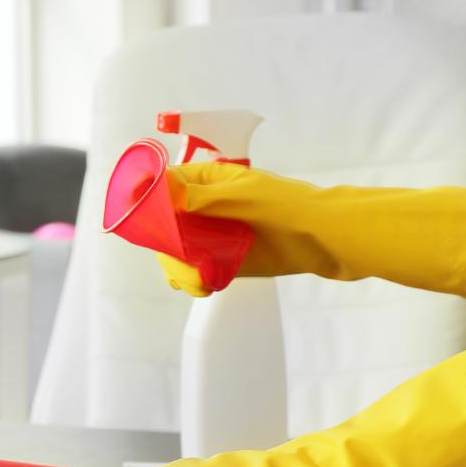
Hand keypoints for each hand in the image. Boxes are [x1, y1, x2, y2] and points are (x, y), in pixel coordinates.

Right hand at [146, 162, 465, 301]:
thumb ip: (194, 195)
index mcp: (205, 182)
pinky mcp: (224, 261)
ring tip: (197, 279)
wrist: (327, 238)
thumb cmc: (289, 207)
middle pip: (162, 227)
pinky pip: (196, 272)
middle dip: (165, 246)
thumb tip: (153, 188)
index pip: (161, 188)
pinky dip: (194, 281)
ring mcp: (213, 236)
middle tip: (177, 259)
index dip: (145, 203)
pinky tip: (205, 284)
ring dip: (178, 268)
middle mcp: (204, 209)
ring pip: (176, 253)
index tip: (138, 221)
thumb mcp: (239, 195)